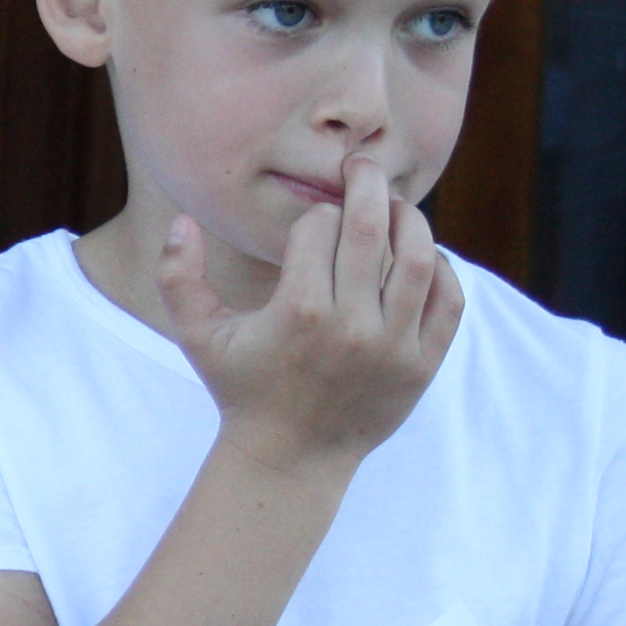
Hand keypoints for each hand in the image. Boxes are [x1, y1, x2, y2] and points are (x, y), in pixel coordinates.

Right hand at [156, 155, 460, 475]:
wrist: (291, 457)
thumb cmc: (242, 386)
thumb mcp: (197, 334)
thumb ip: (176, 275)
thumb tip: (182, 221)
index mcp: (297, 311)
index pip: (319, 227)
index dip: (314, 215)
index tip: (310, 227)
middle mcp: (349, 326)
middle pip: (372, 228)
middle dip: (368, 185)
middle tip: (364, 167)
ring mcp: (392, 347)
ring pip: (417, 258)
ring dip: (410, 220)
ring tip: (397, 207)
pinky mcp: (422, 366)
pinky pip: (449, 300)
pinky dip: (441, 268)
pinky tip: (421, 256)